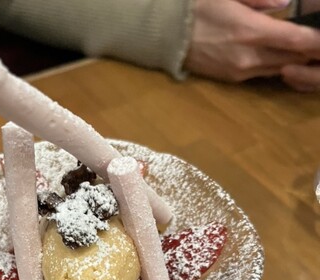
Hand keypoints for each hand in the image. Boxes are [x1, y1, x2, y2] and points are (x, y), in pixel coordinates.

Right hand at [184, 0, 319, 88]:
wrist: (167, 37)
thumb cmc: (197, 8)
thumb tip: (284, 2)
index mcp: (251, 31)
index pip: (296, 40)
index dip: (316, 42)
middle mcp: (250, 57)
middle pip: (292, 59)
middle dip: (309, 52)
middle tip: (318, 45)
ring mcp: (241, 72)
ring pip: (280, 68)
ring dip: (295, 60)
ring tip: (306, 51)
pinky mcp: (234, 79)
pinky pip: (264, 74)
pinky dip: (278, 65)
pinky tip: (284, 56)